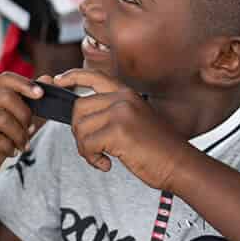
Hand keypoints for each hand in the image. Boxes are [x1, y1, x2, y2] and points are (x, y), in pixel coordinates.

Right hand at [0, 73, 41, 186]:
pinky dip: (8, 146)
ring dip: (19, 134)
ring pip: (2, 119)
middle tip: (30, 129)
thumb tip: (47, 78)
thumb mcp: (19, 119)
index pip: (5, 79)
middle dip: (24, 115)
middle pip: (6, 97)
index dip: (25, 84)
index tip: (40, 94)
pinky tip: (11, 151)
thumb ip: (31, 100)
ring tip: (22, 144)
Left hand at [52, 68, 187, 189]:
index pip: (93, 76)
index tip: (58, 81)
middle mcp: (123, 98)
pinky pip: (87, 145)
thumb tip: (83, 118)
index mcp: (127, 93)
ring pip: (80, 128)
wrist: (181, 164)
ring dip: (85, 149)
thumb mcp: (137, 119)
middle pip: (79, 108)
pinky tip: (107, 164)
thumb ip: (112, 112)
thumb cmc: (159, 148)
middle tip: (91, 148)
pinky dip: (92, 159)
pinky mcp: (118, 132)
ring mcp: (120, 113)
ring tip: (101, 157)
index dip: (71, 76)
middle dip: (78, 132)